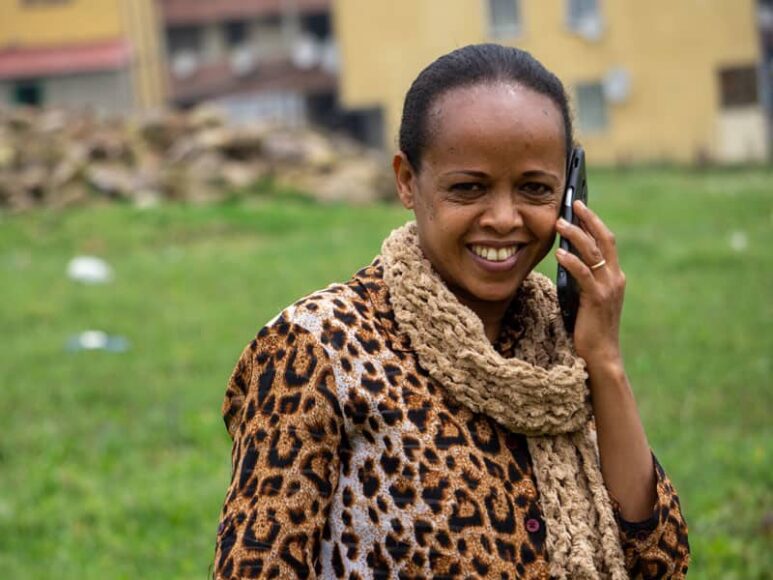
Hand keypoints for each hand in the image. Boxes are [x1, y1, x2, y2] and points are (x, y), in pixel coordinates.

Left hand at [555, 200, 624, 367]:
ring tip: (559, 224)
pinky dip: (571, 261)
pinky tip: (558, 254)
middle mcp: (615, 278)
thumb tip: (563, 257)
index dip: (594, 222)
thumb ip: (580, 278)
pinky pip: (583, 275)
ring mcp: (608, 288)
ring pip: (594, 253)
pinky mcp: (597, 299)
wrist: (601, 356)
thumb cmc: (588, 328)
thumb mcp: (584, 297)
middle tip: (573, 203)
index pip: (606, 242)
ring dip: (576, 235)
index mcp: (614, 276)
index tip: (580, 207)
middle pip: (605, 239)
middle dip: (589, 219)